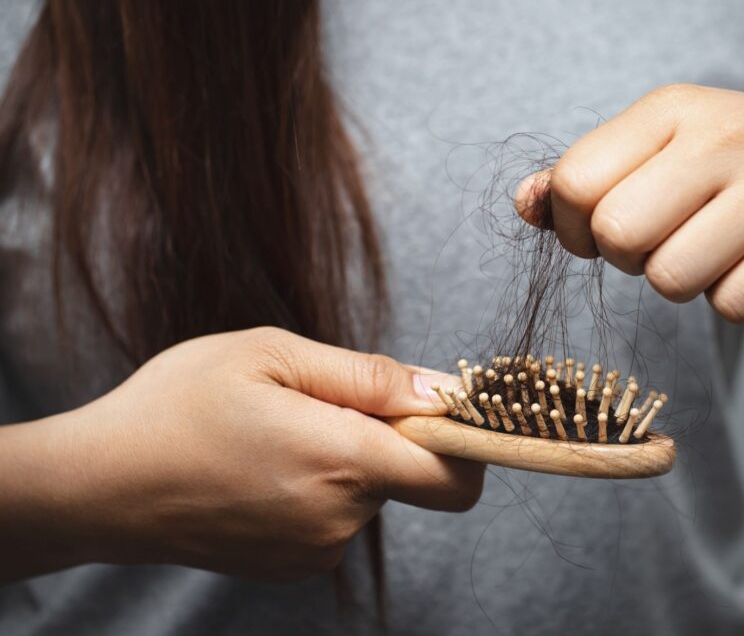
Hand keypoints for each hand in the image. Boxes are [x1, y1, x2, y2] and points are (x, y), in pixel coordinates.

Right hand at [5, 327, 480, 581]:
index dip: (465, 440)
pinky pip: (336, 517)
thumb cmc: (178, 406)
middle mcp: (339, 518)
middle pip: (410, 475)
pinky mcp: (292, 567)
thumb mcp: (272, 355)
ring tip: (275, 434)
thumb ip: (368, 376)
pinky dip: (319, 489)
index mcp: (342, 460)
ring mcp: (315, 551)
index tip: (438, 409)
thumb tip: (442, 390)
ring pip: (369, 493)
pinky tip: (264, 468)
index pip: (456, 475)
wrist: (99, 485)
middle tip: (315, 404)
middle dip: (385, 436)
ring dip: (345, 460)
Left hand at [518, 84, 743, 321]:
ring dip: (683, 283)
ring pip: (672, 280)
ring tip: (717, 249)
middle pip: (618, 235)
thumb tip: (524, 205)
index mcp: (672, 108)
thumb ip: (585, 177)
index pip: (575, 182)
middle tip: (665, 243)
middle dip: (629, 258)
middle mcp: (726, 134)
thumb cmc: (738, 168)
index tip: (606, 230)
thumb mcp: (662, 150)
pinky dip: (737, 300)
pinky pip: (733, 306)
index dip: (575, 227)